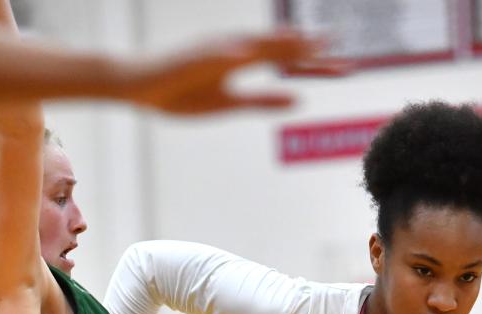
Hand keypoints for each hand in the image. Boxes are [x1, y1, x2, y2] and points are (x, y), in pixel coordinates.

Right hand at [122, 32, 331, 114]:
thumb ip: (263, 100)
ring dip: (278, 42)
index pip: (285, 61)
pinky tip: (247, 55)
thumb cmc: (181, 94)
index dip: (314, 63)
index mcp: (242, 62)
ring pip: (251, 45)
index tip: (342, 67)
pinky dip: (232, 55)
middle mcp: (233, 50)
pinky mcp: (192, 59)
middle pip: (277, 48)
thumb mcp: (229, 104)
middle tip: (340, 50)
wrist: (139, 86)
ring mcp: (213, 52)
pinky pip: (214, 56)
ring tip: (304, 42)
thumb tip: (298, 99)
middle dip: (308, 49)